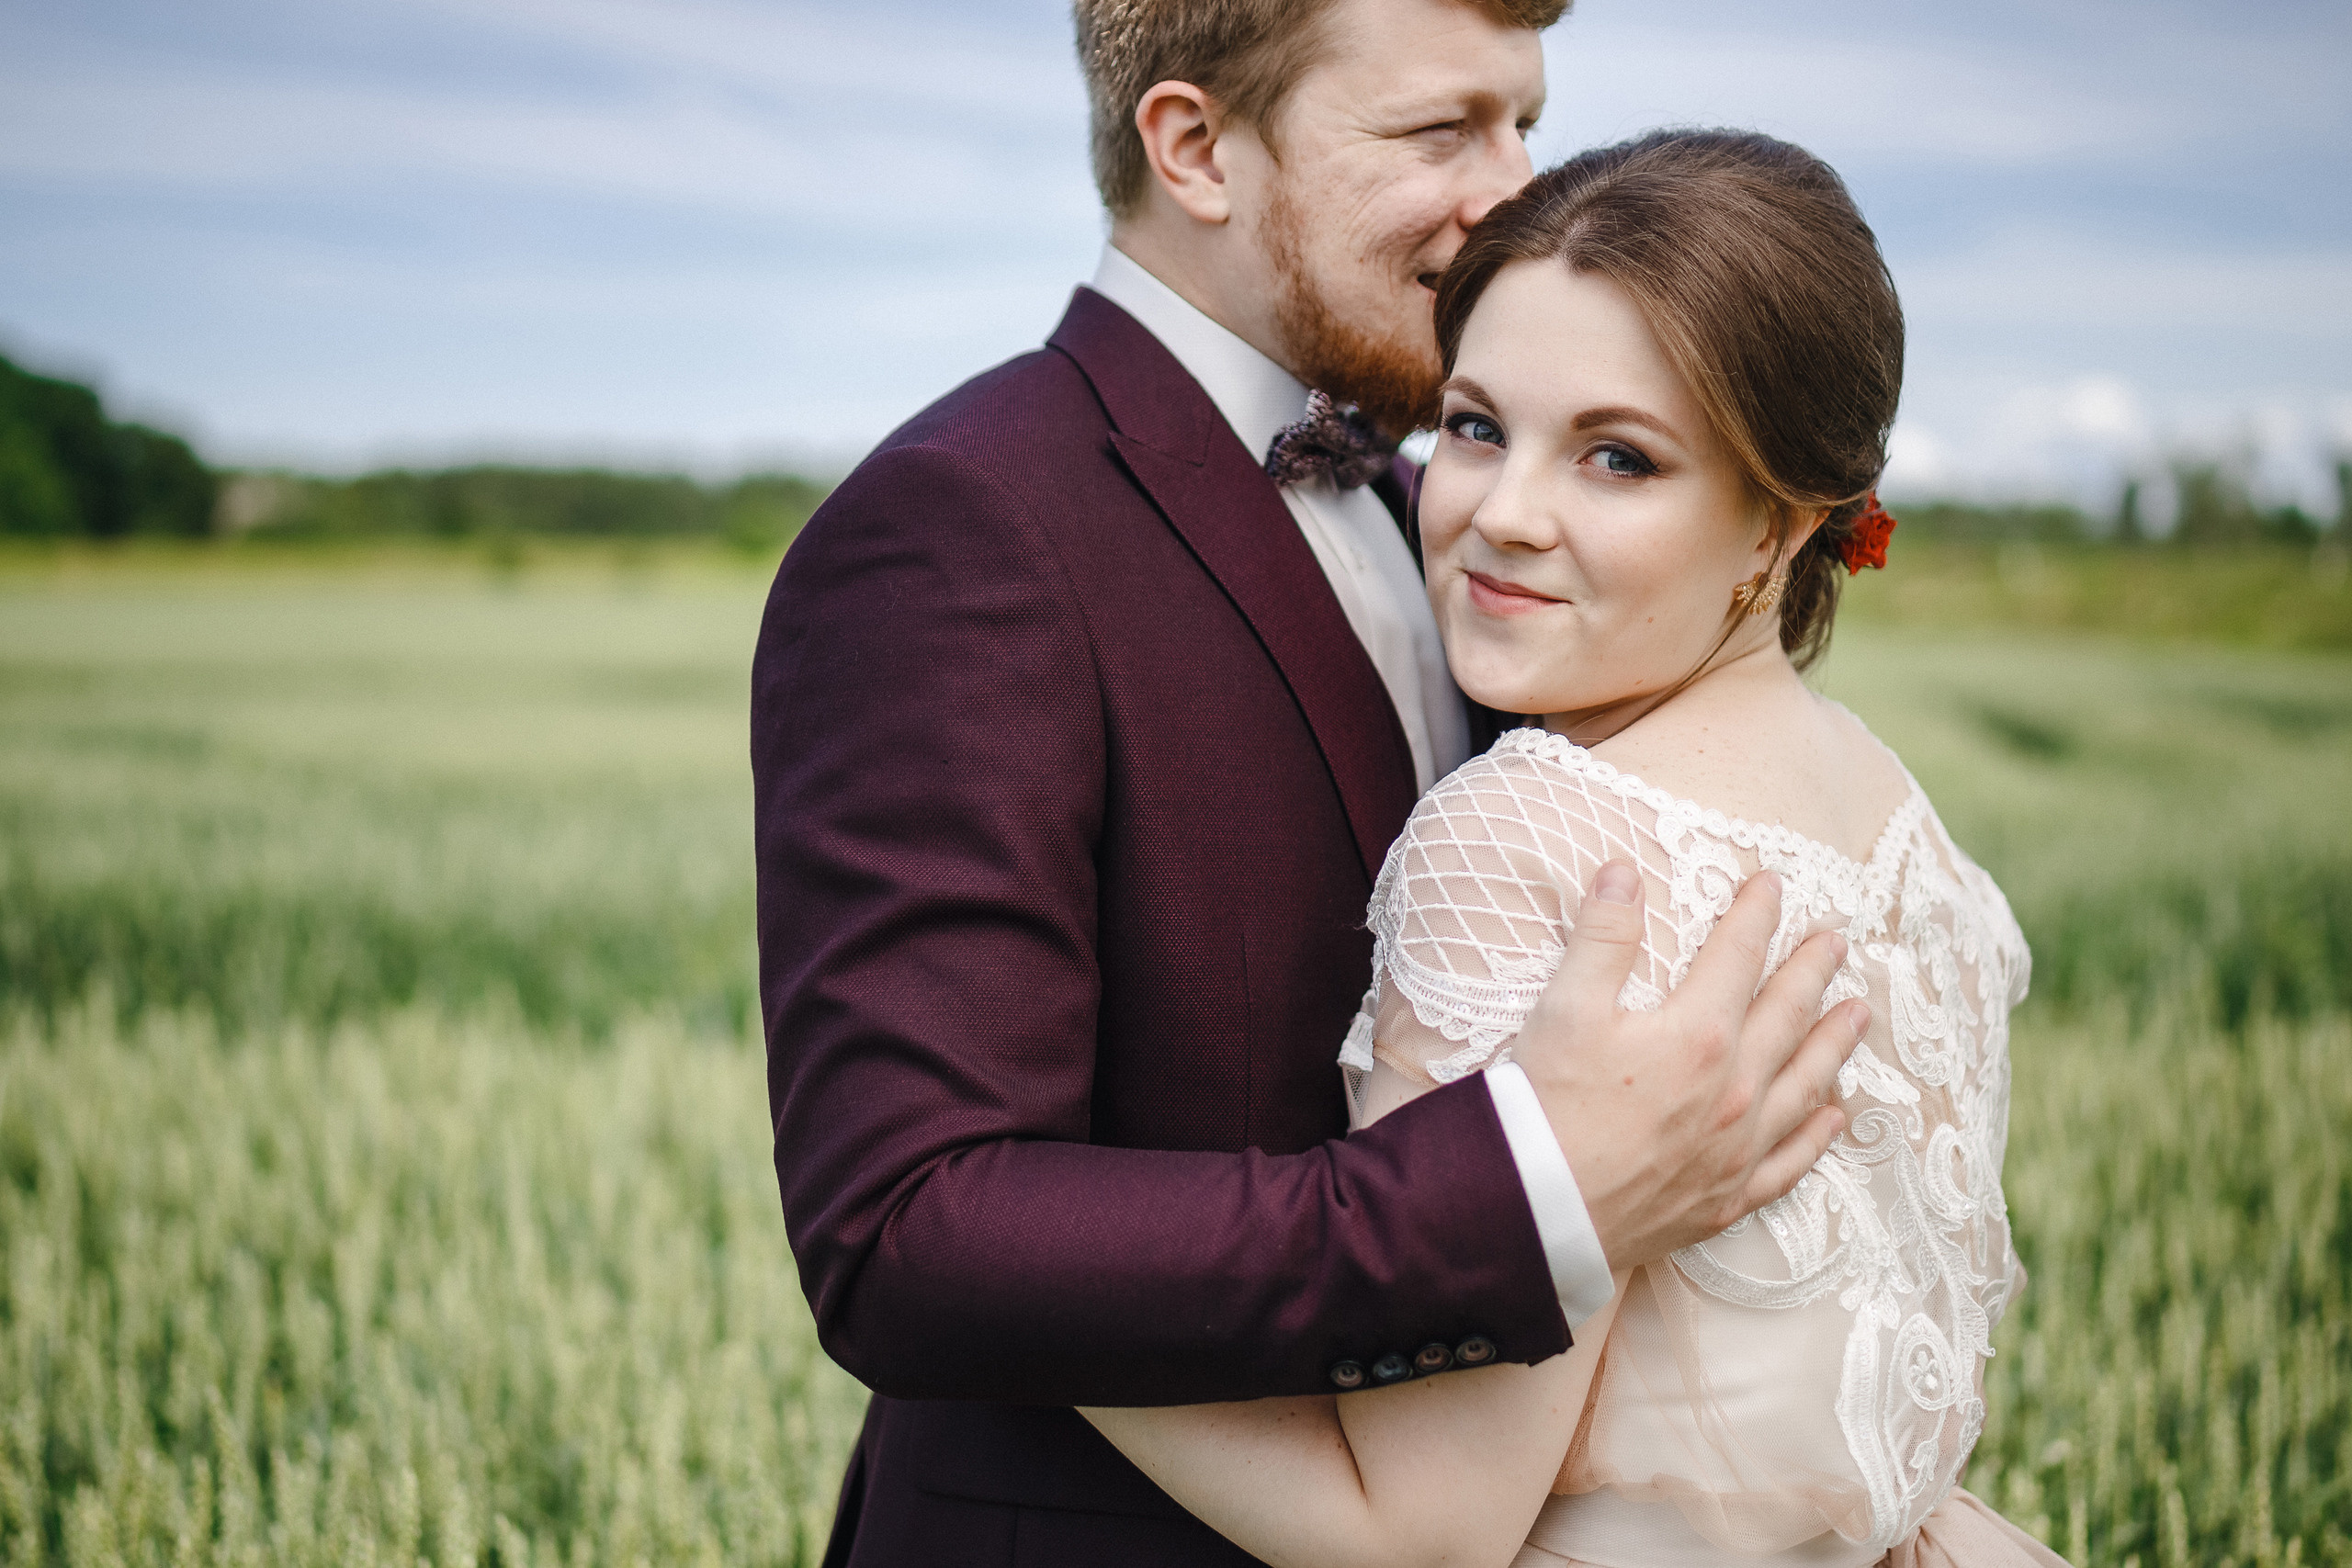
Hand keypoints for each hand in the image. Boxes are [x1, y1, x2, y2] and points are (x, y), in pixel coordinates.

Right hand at [1512, 861, 1865, 1270]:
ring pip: (1804, 1085)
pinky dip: (1816, 1135)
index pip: (1738, 956)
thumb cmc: (1547, 1105)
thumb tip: (1623, 872)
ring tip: (1859, 1015)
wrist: (1538, 1209)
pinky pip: (1789, 1162)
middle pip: (1787, 1015)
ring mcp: (1737, 1147)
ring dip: (1833, 1044)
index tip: (1773, 886)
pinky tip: (1833, 1116)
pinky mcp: (1727, 1197)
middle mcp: (1734, 1089)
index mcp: (1698, 1034)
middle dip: (1811, 972)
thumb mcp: (1565, 1006)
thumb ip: (1602, 936)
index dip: (1756, 915)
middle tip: (1836, 943)